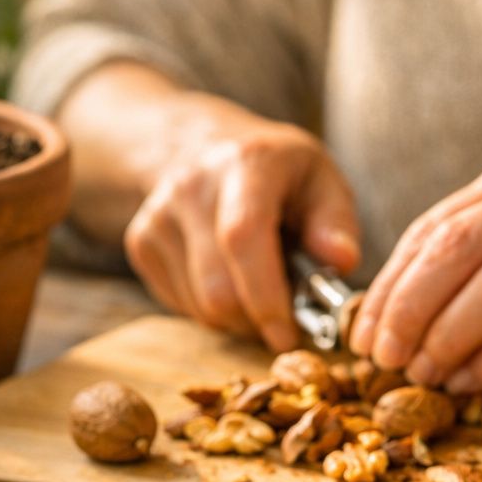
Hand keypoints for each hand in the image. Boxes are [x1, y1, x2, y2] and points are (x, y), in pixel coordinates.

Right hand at [123, 97, 359, 350]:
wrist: (206, 148)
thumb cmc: (278, 173)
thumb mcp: (321, 180)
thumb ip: (336, 221)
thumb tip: (342, 260)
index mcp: (246, 164)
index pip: (243, 237)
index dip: (265, 294)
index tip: (288, 334)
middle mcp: (192, 186)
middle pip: (216, 287)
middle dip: (256, 320)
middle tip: (285, 319)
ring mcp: (158, 215)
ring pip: (199, 306)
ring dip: (237, 318)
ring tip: (259, 288)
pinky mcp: (139, 242)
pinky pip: (180, 305)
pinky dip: (211, 311)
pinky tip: (228, 279)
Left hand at [349, 152, 481, 392]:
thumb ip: (478, 259)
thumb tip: (393, 319)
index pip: (436, 226)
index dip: (390, 284)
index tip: (362, 334)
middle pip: (456, 249)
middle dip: (407, 309)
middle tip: (382, 358)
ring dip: (445, 339)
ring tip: (423, 374)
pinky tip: (470, 383)